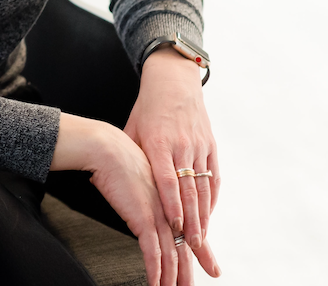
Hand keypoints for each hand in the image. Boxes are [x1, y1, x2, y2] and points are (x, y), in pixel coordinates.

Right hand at [55, 115, 187, 285]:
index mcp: (171, 201)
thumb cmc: (119, 160)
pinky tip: (156, 283)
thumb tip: (139, 208)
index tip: (210, 267)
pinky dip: (155, 270)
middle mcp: (170, 209)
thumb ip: (144, 196)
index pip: (190, 232)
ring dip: (172, 278)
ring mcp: (159, 215)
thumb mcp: (140, 180)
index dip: (202, 252)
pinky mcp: (144, 219)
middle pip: (185, 248)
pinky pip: (153, 252)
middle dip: (189, 272)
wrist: (108, 149)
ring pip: (172, 254)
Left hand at [125, 48, 221, 277]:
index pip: (167, 180)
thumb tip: (114, 184)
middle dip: (191, 219)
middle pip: (189, 188)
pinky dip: (211, 197)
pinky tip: (208, 214)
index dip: (172, 204)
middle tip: (192, 244)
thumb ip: (130, 157)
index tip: (175, 226)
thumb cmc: (147, 109)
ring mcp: (199, 146)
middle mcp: (181, 146)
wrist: (173, 82)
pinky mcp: (210, 145)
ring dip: (203, 214)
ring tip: (201, 238)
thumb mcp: (132, 130)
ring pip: (203, 186)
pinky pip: (214, 176)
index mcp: (159, 142)